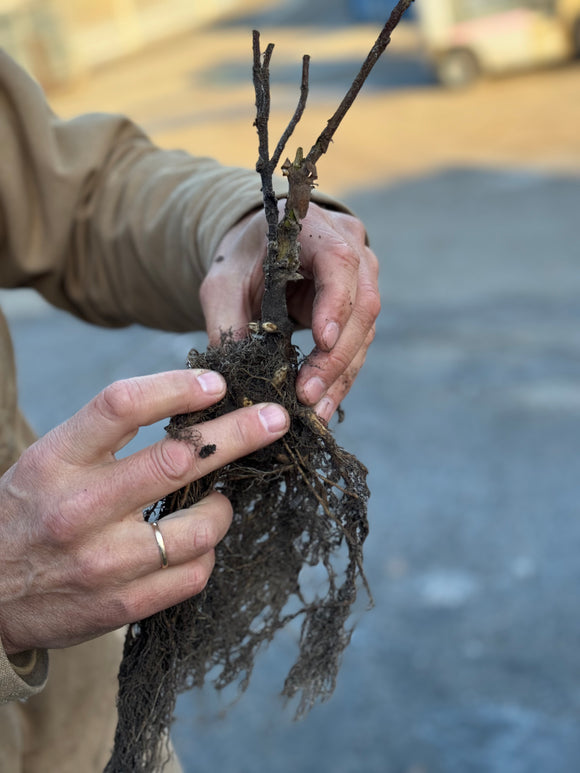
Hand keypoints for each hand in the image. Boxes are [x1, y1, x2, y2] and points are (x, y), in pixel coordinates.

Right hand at [0, 370, 288, 654]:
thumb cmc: (28, 513)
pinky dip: (206, 553)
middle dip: (239, 434)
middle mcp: (80, 509)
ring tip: (218, 499)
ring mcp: (103, 562)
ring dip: (223, 507)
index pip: (122, 406)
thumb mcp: (49, 461)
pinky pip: (194, 574)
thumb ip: (107, 437)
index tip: (217, 383)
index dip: (177, 387)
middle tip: (275, 419)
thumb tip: (192, 407)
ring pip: (201, 527)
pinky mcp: (121, 605)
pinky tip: (195, 544)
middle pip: (178, 460)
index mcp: (56, 461)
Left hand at [200, 202, 379, 421]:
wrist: (260, 251)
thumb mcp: (222, 282)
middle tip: (308, 395)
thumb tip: (231, 373)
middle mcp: (351, 249)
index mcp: (315, 228)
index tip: (322, 340)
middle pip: (362, 305)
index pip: (339, 261)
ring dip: (340, 375)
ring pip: (365, 331)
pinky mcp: (359, 310)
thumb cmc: (242, 259)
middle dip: (336, 356)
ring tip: (315, 412)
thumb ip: (226, 319)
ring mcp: (362, 280)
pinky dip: (340, 378)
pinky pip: (358, 347)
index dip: (335, 302)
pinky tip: (322, 406)